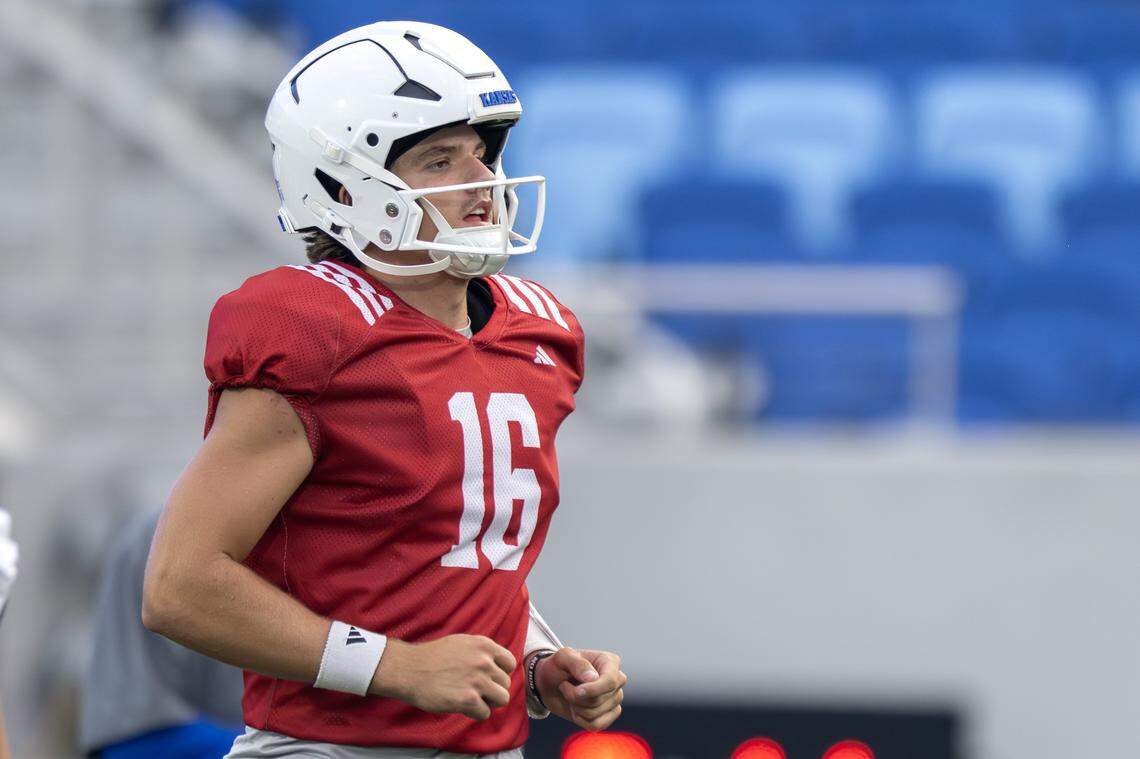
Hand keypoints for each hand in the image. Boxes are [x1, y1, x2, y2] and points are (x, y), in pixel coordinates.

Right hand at [371, 634, 515, 720]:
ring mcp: (478, 681)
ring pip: (502, 699)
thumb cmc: (432, 657)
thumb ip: (481, 652)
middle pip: (505, 683)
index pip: (510, 662)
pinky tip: (463, 706)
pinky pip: (485, 712)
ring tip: (473, 699)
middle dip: (493, 689)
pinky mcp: (468, 700)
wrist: (409, 669)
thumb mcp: (461, 643)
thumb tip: (496, 665)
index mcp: (484, 645)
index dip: (500, 672)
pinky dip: (476, 713)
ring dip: (488, 702)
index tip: (489, 677)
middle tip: (476, 691)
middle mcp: (484, 662)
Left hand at [533, 647, 626, 731]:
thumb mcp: (562, 657)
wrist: (551, 684)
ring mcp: (615, 699)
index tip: (576, 691)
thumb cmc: (558, 666)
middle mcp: (617, 681)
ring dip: (575, 707)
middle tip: (564, 686)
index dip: (593, 690)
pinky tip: (575, 708)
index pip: (610, 681)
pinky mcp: (609, 715)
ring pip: (595, 714)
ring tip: (570, 695)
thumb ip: (577, 663)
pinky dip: (580, 720)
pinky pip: (597, 725)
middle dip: (575, 697)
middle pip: (599, 699)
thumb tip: (594, 678)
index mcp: (610, 662)